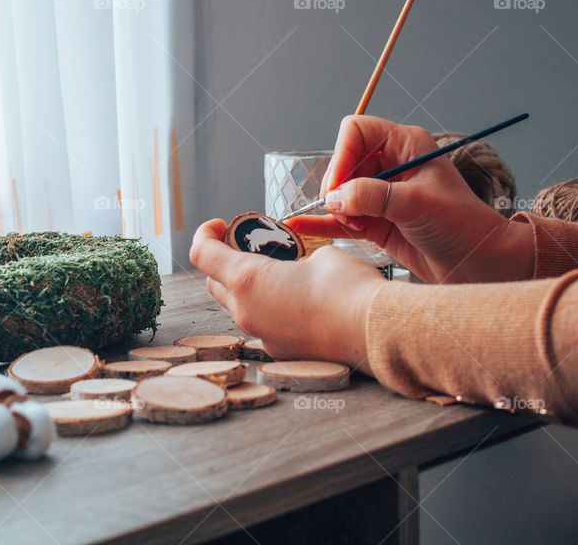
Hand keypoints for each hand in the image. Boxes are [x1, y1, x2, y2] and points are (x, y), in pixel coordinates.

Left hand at [189, 219, 385, 370]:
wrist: (376, 332)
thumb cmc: (349, 287)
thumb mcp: (320, 255)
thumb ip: (295, 257)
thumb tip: (298, 266)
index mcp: (248, 280)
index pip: (202, 254)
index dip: (205, 234)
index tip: (219, 225)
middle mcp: (246, 312)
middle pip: (214, 283)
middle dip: (224, 262)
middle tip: (249, 247)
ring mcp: (261, 335)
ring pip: (238, 307)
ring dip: (247, 288)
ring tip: (278, 274)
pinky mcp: (280, 351)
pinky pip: (262, 325)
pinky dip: (269, 309)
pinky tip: (297, 301)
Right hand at [287, 115, 533, 283]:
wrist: (480, 266)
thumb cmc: (462, 226)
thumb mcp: (416, 205)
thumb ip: (371, 197)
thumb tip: (333, 198)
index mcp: (405, 145)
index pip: (356, 131)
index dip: (343, 154)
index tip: (340, 185)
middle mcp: (390, 165)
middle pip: (343, 163)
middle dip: (338, 186)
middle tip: (346, 209)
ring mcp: (381, 195)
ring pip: (339, 192)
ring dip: (336, 208)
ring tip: (352, 225)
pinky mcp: (375, 222)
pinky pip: (339, 217)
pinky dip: (321, 221)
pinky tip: (299, 224)